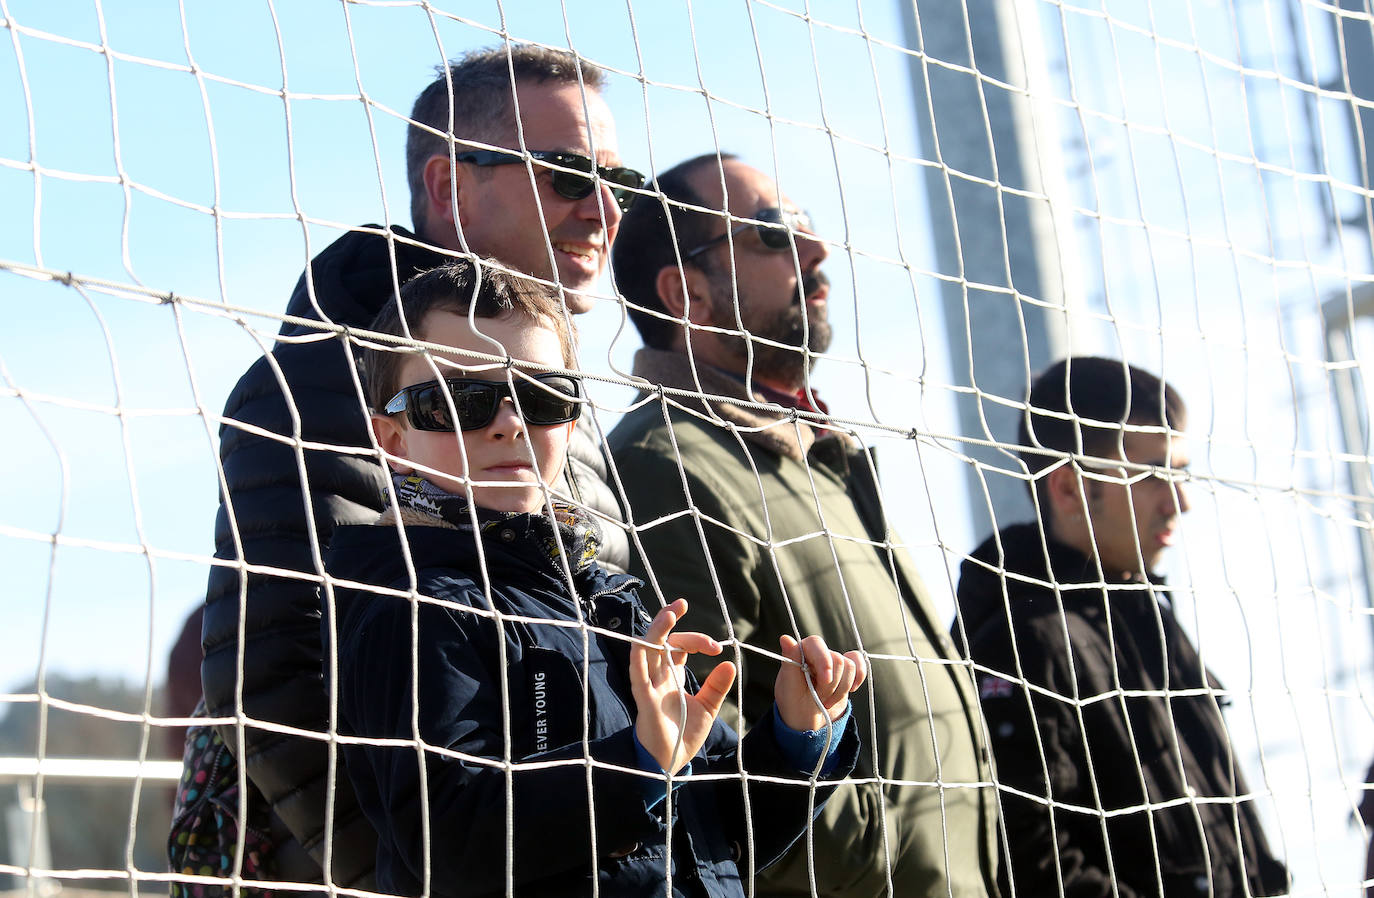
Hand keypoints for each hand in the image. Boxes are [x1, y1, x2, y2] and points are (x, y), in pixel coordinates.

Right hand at [630, 598, 736, 774]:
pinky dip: (640, 653)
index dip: (697, 639)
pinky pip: (637, 671)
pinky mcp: (643, 697)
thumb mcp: (707, 708)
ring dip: (656, 629)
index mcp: (672, 675)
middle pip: (661, 640)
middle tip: (683, 603)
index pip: (679, 645)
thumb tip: (730, 664)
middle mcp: (658, 675)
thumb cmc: (683, 736)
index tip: (717, 647)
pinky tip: (647, 640)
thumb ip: (716, 687)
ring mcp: (648, 684)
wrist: (670, 763)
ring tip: (670, 612)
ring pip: (646, 648)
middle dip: (668, 618)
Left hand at [774, 634, 866, 732]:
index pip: (816, 643)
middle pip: (837, 659)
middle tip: (819, 698)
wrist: (806, 719)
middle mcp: (818, 652)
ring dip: (841, 689)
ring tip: (826, 701)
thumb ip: (790, 661)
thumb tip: (785, 638)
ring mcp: (833, 660)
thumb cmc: (793, 702)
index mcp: (800, 651)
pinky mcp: (847, 669)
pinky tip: (851, 689)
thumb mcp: (788, 686)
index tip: (826, 680)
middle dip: (830, 685)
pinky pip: (859, 664)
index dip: (824, 660)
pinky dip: (858, 678)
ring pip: (849, 667)